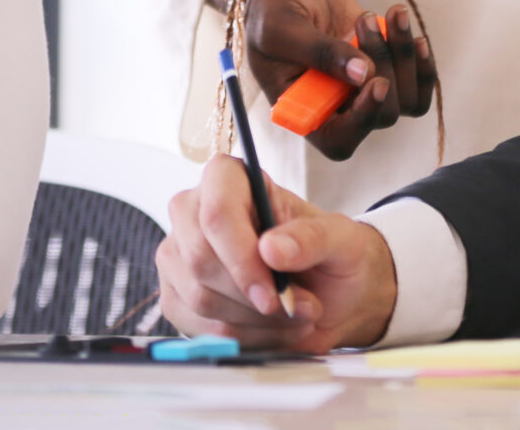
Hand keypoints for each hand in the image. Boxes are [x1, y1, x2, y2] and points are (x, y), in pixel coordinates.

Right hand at [158, 154, 396, 351]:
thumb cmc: (332, 255)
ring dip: (253, 321)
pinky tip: (270, 330)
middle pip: (200, 258)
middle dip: (252, 297)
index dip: (241, 257)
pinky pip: (198, 328)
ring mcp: (179, 256)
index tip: (273, 295)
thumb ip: (313, 237)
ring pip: (199, 298)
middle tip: (298, 308)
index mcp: (231, 180)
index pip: (217, 210)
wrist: (332, 295)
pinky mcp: (177, 298)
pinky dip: (241, 338)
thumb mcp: (342, 239)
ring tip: (293, 317)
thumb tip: (271, 248)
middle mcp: (194, 212)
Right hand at [211, 0, 436, 160]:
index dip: (363, 120)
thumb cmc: (272, 10)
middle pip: (382, 115)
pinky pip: (418, 83)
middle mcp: (337, 109)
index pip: (340, 141)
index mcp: (304, 112)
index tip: (375, 82)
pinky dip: (420, 57)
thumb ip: (319, 51)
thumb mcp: (282, 27)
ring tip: (389, 12)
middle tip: (365, 20)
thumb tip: (363, 74)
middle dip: (383, 66)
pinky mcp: (384, 70)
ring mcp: (363, 91)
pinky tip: (404, 23)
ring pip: (405, 99)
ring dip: (403, 55)